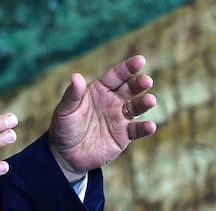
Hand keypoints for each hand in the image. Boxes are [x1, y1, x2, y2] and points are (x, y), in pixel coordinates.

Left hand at [48, 54, 156, 181]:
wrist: (66, 154)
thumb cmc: (64, 127)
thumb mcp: (65, 110)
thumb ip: (72, 95)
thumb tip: (76, 76)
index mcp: (99, 90)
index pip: (116, 76)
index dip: (127, 68)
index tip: (140, 60)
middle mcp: (112, 101)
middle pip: (129, 89)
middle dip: (139, 83)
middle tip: (147, 80)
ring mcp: (119, 118)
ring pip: (135, 107)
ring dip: (144, 103)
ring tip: (150, 100)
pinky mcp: (123, 136)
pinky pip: (136, 130)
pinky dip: (144, 128)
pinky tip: (150, 126)